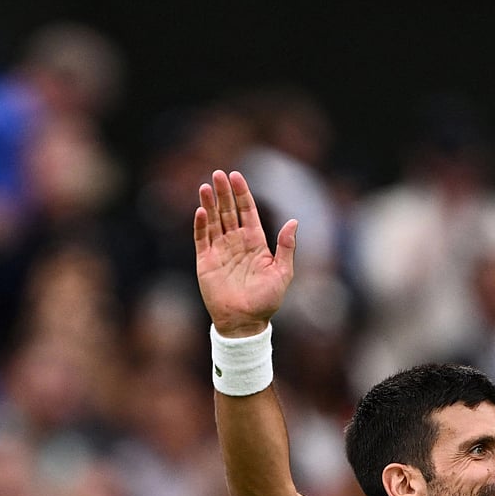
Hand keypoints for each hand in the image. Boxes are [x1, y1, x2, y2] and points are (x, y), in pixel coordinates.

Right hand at [194, 170, 297, 336]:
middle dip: (224, 193)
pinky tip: (201, 210)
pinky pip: (202, 239)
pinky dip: (200, 225)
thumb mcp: (283, 273)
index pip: (247, 212)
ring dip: (210, 203)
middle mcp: (236, 243)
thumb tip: (294, 221)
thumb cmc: (267, 301)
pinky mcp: (206, 262)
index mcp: (255, 242)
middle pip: (228, 211)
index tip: (236, 176)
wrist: (245, 322)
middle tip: (218, 173)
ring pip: (213, 221)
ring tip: (206, 186)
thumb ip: (286, 247)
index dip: (242, 194)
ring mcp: (220, 251)